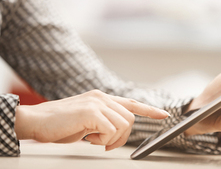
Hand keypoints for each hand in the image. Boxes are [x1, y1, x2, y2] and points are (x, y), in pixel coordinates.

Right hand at [14, 90, 168, 150]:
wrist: (36, 121)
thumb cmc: (60, 124)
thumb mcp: (87, 121)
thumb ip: (104, 121)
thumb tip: (118, 131)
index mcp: (102, 99)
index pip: (131, 102)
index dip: (149, 110)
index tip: (163, 115)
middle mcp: (102, 97)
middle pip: (130, 118)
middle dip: (122, 136)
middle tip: (104, 143)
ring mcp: (97, 103)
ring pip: (124, 124)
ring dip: (111, 138)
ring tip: (93, 139)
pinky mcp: (91, 112)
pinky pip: (111, 130)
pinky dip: (103, 140)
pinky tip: (89, 138)